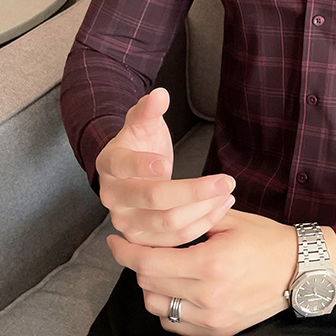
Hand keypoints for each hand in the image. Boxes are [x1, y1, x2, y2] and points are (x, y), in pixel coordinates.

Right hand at [95, 87, 237, 246]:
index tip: (167, 163)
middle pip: (153, 198)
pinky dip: (201, 225)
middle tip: (224, 181)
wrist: (131, 171)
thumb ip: (149, 109)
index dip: (143, 164)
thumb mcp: (142, 122)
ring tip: (226, 193)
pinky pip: (175, 239)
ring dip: (202, 210)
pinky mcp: (143, 240)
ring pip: (167, 223)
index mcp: (109, 164)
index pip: (123, 165)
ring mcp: (126, 222)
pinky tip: (221, 208)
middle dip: (193, 191)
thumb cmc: (139, 144)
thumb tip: (159, 95)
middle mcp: (112, 197)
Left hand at [106, 207, 297, 335]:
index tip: (115, 242)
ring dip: (152, 287)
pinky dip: (168, 306)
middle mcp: (210, 296)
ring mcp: (213, 318)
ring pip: (156, 307)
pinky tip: (179, 289)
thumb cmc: (267, 240)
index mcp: (212, 263)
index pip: (149, 262)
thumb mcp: (231, 220)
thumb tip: (154, 215)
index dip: (125, 252)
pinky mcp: (218, 332)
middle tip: (145, 249)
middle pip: (148, 285)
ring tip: (165, 269)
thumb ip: (191, 219)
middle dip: (140, 264)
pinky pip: (175, 323)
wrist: (301, 271)